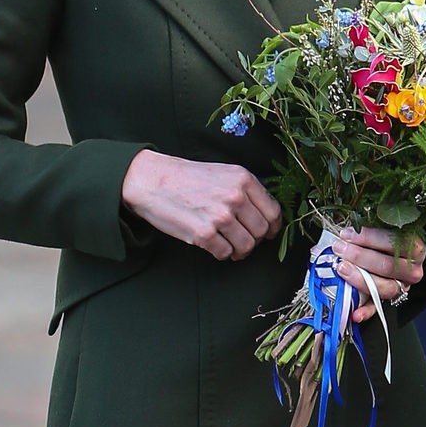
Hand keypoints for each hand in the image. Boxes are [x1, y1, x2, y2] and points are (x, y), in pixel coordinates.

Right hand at [122, 150, 281, 259]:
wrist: (152, 180)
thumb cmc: (187, 178)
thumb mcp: (224, 173)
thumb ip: (247, 191)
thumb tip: (266, 215)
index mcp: (243, 179)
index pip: (273, 212)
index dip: (273, 227)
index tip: (268, 233)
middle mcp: (235, 197)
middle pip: (262, 232)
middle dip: (255, 240)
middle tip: (242, 238)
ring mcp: (220, 216)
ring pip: (247, 246)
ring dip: (239, 250)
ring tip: (229, 244)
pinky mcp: (203, 234)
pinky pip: (225, 253)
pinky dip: (221, 253)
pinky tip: (214, 244)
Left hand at [332, 226, 425, 323]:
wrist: (398, 256)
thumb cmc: (387, 239)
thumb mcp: (385, 230)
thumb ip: (373, 230)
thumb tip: (349, 231)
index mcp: (415, 248)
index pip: (395, 242)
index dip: (369, 238)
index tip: (348, 234)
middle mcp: (412, 269)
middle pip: (388, 266)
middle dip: (360, 257)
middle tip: (340, 249)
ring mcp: (402, 286)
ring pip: (385, 287)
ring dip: (360, 279)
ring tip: (342, 269)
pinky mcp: (391, 300)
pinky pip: (378, 307)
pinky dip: (365, 312)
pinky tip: (355, 314)